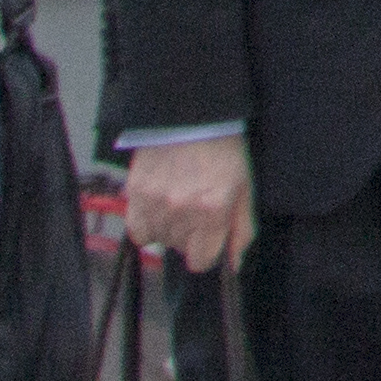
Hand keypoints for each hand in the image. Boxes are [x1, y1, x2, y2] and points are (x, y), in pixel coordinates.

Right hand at [123, 132, 256, 271]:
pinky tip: (158, 210)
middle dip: (190, 235)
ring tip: (178, 202)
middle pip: (180, 249)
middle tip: (196, 208)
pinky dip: (147, 226)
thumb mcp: (244, 189)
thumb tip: (233, 263)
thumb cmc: (222, 151)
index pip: (201, 261)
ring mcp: (155, 204)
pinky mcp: (136, 195)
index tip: (208, 239)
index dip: (206, 252)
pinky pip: (138, 231)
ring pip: (160, 240)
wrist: (190, 116)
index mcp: (212, 212)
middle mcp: (181, 212)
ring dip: (169, 228)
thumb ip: (241, 230)